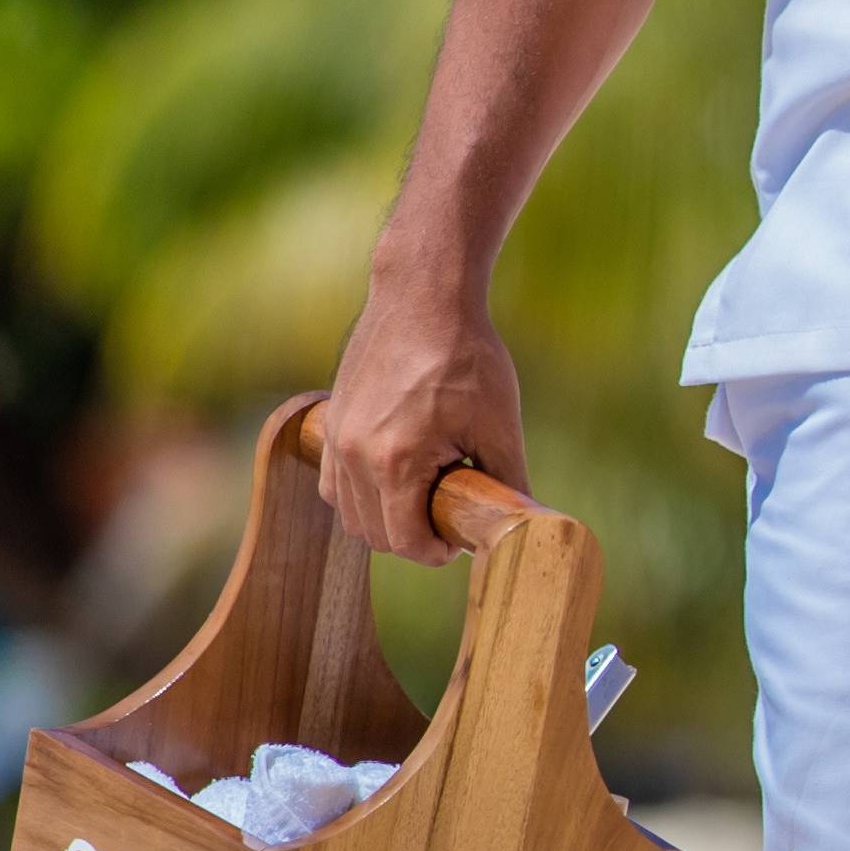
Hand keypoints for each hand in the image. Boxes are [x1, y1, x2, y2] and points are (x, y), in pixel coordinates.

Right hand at [311, 277, 524, 565]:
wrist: (423, 297)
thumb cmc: (466, 355)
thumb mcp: (499, 423)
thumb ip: (508, 480)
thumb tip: (519, 523)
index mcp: (395, 461)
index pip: (403, 539)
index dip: (435, 553)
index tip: (458, 542)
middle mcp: (354, 455)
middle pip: (373, 533)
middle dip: (413, 537)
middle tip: (449, 518)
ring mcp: (335, 438)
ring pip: (349, 512)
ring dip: (385, 518)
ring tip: (427, 495)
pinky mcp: (329, 422)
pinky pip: (335, 482)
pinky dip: (361, 493)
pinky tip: (397, 475)